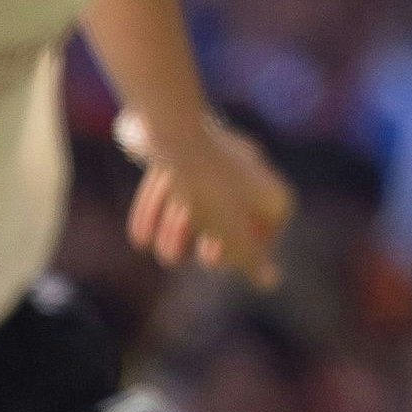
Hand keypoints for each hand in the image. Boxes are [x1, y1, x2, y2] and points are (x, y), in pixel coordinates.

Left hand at [115, 109, 291, 288]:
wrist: (168, 129)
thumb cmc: (205, 186)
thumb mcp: (229, 231)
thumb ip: (249, 258)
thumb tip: (271, 282)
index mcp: (267, 187)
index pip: (269, 226)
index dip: (240, 250)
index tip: (214, 260)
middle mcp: (247, 168)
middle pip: (226, 216)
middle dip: (196, 240)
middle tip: (176, 256)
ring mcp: (214, 155)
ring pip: (198, 201)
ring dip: (173, 230)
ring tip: (154, 248)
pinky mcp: (182, 148)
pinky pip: (177, 183)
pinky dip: (159, 210)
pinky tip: (141, 235)